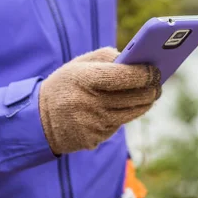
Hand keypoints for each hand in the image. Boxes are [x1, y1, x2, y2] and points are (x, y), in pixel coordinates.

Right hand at [39, 47, 160, 153]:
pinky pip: (119, 124)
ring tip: (152, 94)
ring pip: (132, 113)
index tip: (155, 69)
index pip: (124, 76)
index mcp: (84, 79)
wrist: (38, 121)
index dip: (144, 73)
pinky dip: (126, 115)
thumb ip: (107, 57)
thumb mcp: (79, 65)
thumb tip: (138, 60)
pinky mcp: (94, 139)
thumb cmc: (66, 85)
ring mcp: (92, 124)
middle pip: (133, 97)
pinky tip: (128, 107)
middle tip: (159, 82)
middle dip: (152, 88)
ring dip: (146, 103)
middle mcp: (88, 103)